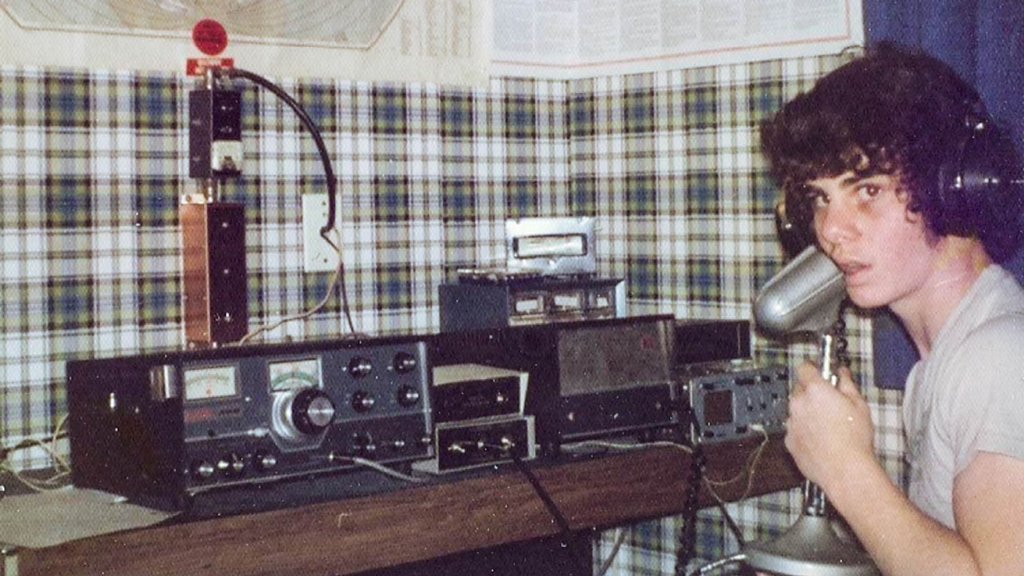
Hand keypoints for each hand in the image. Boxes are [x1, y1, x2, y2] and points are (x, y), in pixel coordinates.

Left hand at [784, 361, 874, 492]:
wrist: (845, 470)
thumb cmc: (855, 439)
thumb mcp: (860, 405)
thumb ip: (847, 385)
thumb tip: (842, 374)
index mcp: (815, 391)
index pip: (804, 368)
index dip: (813, 370)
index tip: (819, 374)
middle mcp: (798, 404)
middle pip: (799, 390)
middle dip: (811, 394)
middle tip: (830, 404)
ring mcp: (791, 423)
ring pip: (796, 411)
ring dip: (807, 414)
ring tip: (827, 427)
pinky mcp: (789, 441)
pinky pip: (794, 430)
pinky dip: (803, 432)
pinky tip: (820, 440)